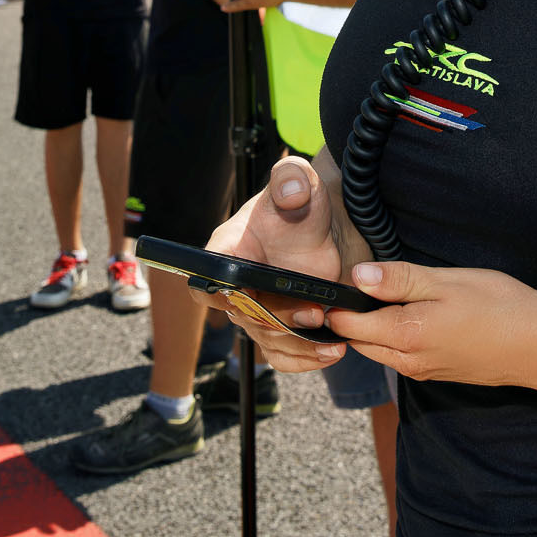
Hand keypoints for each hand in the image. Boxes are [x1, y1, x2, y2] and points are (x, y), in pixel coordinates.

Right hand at [199, 156, 346, 370]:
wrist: (331, 227)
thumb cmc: (305, 202)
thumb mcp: (299, 183)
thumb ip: (290, 179)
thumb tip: (289, 190)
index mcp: (226, 252)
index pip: (204, 284)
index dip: (217, 296)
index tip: (247, 297)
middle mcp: (237, 287)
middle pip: (243, 320)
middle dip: (278, 321)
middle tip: (314, 312)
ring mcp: (260, 310)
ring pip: (267, 343)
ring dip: (298, 343)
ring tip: (332, 332)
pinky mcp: (283, 327)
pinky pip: (284, 355)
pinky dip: (306, 358)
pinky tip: (332, 349)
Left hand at [325, 260, 536, 391]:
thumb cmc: (500, 306)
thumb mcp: (448, 282)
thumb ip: (399, 280)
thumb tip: (356, 276)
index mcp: (406, 336)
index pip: (347, 325)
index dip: (336, 302)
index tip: (337, 279)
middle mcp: (407, 361)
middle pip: (358, 341)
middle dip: (350, 317)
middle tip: (360, 283)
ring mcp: (422, 371)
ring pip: (378, 349)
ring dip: (372, 327)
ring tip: (385, 295)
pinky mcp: (436, 372)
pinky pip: (399, 356)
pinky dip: (393, 337)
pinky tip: (411, 313)